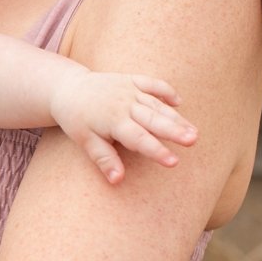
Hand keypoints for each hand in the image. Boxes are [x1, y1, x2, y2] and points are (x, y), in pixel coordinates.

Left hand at [51, 70, 197, 183]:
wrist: (67, 88)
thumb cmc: (76, 119)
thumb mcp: (84, 140)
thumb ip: (103, 159)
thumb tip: (117, 180)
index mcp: (112, 121)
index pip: (138, 139)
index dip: (156, 150)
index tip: (174, 162)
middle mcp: (124, 104)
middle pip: (153, 120)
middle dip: (174, 130)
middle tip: (192, 140)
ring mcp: (129, 90)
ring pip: (157, 105)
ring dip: (176, 117)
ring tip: (194, 132)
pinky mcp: (130, 80)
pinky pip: (152, 83)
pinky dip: (166, 91)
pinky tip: (179, 103)